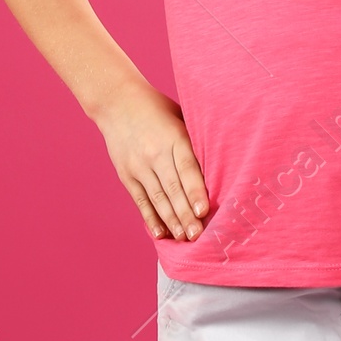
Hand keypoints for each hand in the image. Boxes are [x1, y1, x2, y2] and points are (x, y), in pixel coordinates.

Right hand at [95, 84, 210, 241]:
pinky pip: (140, 200)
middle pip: (172, 188)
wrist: (116, 102)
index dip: (195, 191)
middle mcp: (155, 153)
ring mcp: (138, 165)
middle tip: (198, 235)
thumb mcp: (181, 116)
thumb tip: (224, 162)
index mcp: (174, 137)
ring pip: (157, 198)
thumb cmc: (158, 109)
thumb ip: (196, 140)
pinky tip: (160, 233)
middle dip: (186, 214)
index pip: (186, 167)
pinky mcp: (126, 174)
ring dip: (171, 220)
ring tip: (183, 238)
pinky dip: (150, 217)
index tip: (203, 211)